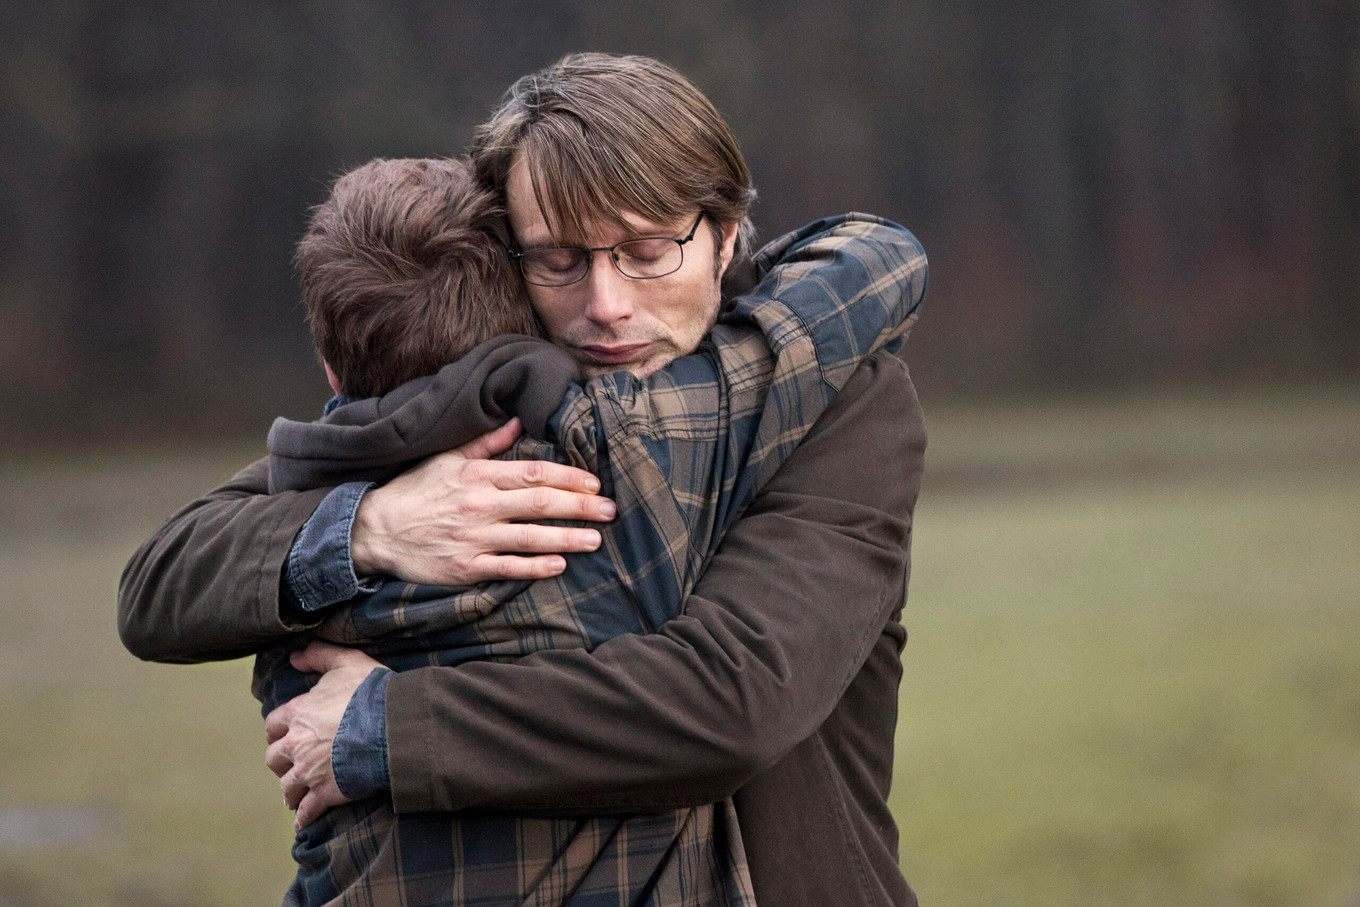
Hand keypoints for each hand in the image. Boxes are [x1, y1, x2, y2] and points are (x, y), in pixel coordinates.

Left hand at [264, 642, 378, 828]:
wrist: (392, 726)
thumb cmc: (371, 692)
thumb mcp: (348, 662)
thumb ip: (320, 656)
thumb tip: (294, 656)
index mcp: (298, 713)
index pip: (273, 725)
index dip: (279, 730)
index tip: (287, 734)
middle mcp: (297, 744)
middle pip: (274, 758)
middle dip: (281, 761)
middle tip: (291, 764)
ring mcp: (310, 771)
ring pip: (287, 786)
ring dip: (290, 790)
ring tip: (295, 795)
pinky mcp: (326, 793)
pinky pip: (307, 810)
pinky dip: (304, 816)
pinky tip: (304, 820)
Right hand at [350, 418, 615, 584]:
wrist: (374, 530)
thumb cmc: (415, 491)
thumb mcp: (446, 458)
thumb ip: (485, 442)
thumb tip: (517, 420)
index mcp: (477, 475)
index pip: (533, 473)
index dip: (568, 478)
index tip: (594, 483)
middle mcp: (479, 505)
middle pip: (540, 504)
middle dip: (580, 507)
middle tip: (611, 511)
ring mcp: (473, 538)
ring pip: (530, 537)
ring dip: (567, 538)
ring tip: (595, 540)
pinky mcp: (465, 567)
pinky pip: (508, 568)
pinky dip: (536, 567)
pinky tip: (560, 565)